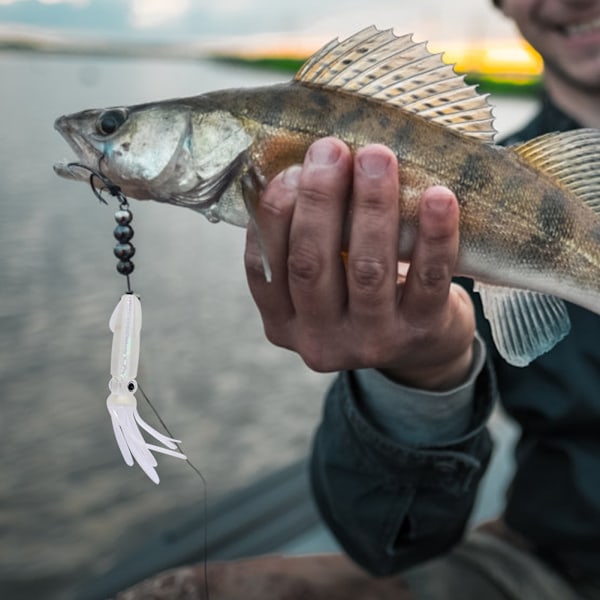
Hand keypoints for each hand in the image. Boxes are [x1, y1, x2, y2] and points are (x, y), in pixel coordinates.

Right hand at [244, 138, 475, 390]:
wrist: (420, 345)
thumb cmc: (360, 295)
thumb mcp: (323, 282)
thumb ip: (307, 240)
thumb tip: (304, 163)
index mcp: (283, 322)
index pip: (264, 268)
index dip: (274, 214)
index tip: (291, 169)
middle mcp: (319, 339)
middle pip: (310, 265)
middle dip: (319, 199)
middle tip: (331, 149)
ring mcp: (371, 341)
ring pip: (367, 270)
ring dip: (372, 206)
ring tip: (378, 157)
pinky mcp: (420, 332)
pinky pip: (427, 280)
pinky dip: (433, 235)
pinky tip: (438, 197)